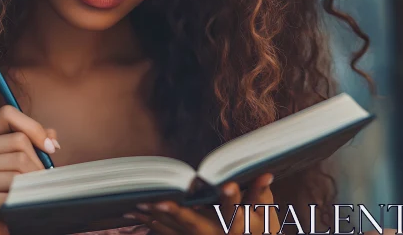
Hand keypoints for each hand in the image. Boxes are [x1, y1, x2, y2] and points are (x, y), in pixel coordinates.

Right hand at [0, 105, 59, 234]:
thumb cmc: (4, 192)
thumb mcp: (18, 162)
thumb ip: (34, 144)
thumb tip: (52, 140)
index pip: (7, 114)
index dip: (33, 127)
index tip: (50, 148)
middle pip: (19, 142)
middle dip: (38, 164)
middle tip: (40, 182)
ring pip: (18, 167)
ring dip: (33, 184)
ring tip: (29, 195)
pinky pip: (12, 191)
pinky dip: (23, 200)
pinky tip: (18, 207)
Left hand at [123, 173, 277, 234]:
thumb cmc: (257, 234)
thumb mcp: (265, 218)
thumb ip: (261, 195)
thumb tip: (265, 173)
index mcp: (236, 226)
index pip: (233, 211)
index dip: (229, 199)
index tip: (225, 186)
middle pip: (195, 224)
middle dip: (175, 214)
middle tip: (156, 202)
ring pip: (175, 231)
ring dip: (155, 219)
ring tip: (136, 206)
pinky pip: (167, 234)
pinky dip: (152, 225)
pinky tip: (136, 214)